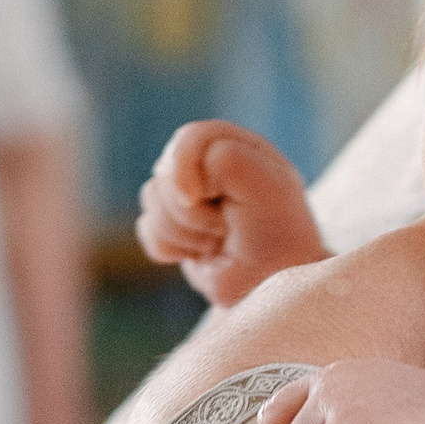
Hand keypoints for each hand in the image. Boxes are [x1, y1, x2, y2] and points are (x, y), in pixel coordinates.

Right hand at [136, 123, 324, 308]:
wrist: (272, 285)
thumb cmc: (277, 234)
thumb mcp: (264, 184)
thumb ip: (224, 159)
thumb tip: (183, 189)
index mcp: (234, 145)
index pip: (189, 138)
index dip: (184, 167)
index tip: (195, 199)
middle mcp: (209, 166)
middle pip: (165, 172)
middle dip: (189, 210)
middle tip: (225, 226)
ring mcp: (188, 198)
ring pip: (152, 199)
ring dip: (184, 231)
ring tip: (217, 241)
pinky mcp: (174, 228)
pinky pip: (147, 229)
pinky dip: (171, 248)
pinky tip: (199, 255)